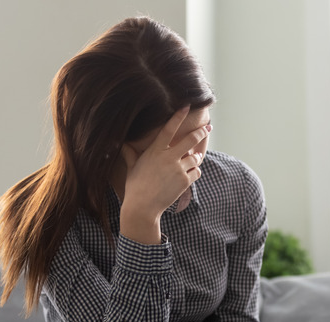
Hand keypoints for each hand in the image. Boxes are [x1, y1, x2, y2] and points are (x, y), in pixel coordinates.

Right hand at [120, 107, 209, 243]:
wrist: (142, 207)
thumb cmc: (135, 186)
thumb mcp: (132, 167)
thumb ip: (130, 154)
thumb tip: (122, 144)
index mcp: (155, 151)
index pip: (169, 129)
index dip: (178, 116)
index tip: (187, 106)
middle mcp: (168, 157)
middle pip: (191, 140)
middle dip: (201, 132)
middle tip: (208, 127)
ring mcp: (178, 169)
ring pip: (195, 158)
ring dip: (196, 157)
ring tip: (195, 157)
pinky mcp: (184, 181)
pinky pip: (196, 172)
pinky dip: (195, 172)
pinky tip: (191, 173)